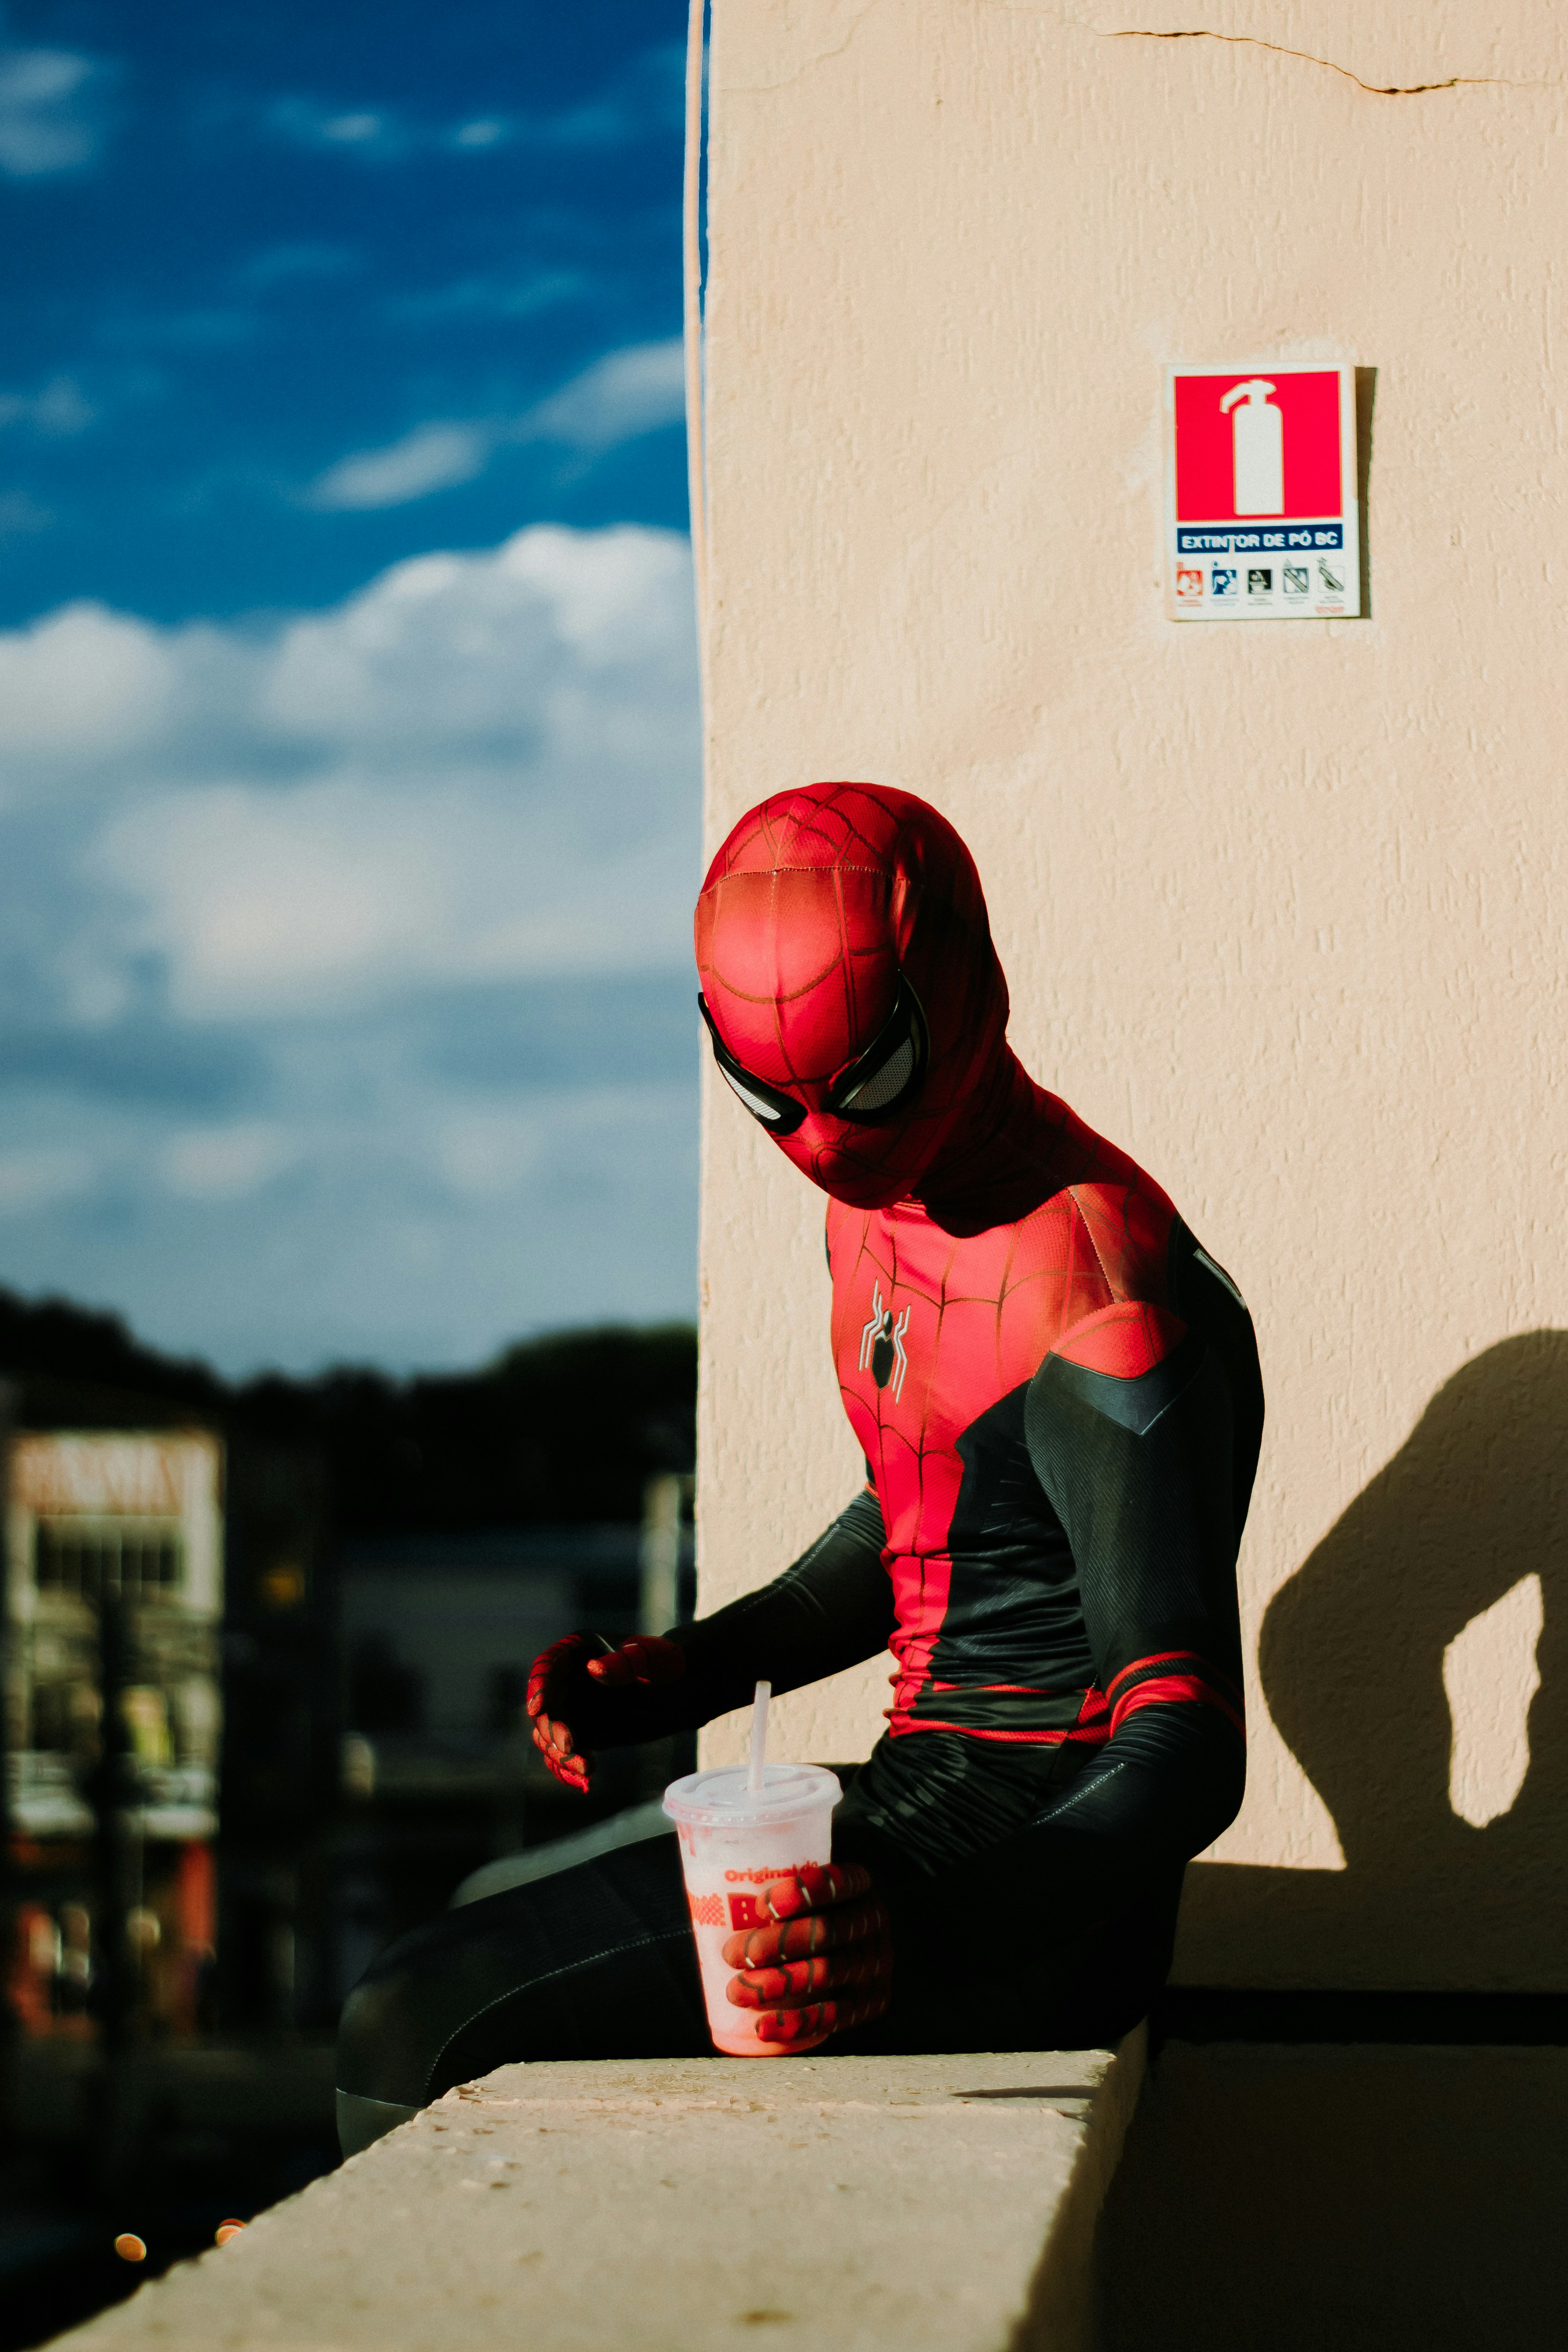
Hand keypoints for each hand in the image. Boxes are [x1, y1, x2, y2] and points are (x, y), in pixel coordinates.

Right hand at [525, 1632, 684, 1793]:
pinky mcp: (584, 1733)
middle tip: (571, 1746)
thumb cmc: (669, 1661)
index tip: (539, 1708)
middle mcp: (569, 1679)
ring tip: (588, 1768)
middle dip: (552, 1727)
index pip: (548, 1666)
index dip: (539, 1686)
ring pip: (550, 1734)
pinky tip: (584, 1780)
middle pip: (545, 1705)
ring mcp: (574, 1708)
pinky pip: (566, 1753)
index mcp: (579, 1650)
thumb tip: (594, 1670)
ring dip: (561, 1753)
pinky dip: (568, 1768)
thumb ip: (626, 1662)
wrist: (686, 1688)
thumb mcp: (655, 1657)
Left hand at [722, 1862, 891, 2043]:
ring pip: (828, 1973)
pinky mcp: (870, 2002)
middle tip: (732, 1954)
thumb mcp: (807, 1890)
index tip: (761, 1905)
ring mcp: (875, 1964)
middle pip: (828, 1931)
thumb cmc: (813, 1912)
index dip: (805, 1891)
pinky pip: (835, 2015)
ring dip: (778, 1984)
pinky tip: (763, 2027)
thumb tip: (709, 1886)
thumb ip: (774, 1885)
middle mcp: (874, 1923)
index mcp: (859, 1887)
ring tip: (737, 1991)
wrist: (856, 1946)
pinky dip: (796, 2021)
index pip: (840, 1882)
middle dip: (776, 1944)